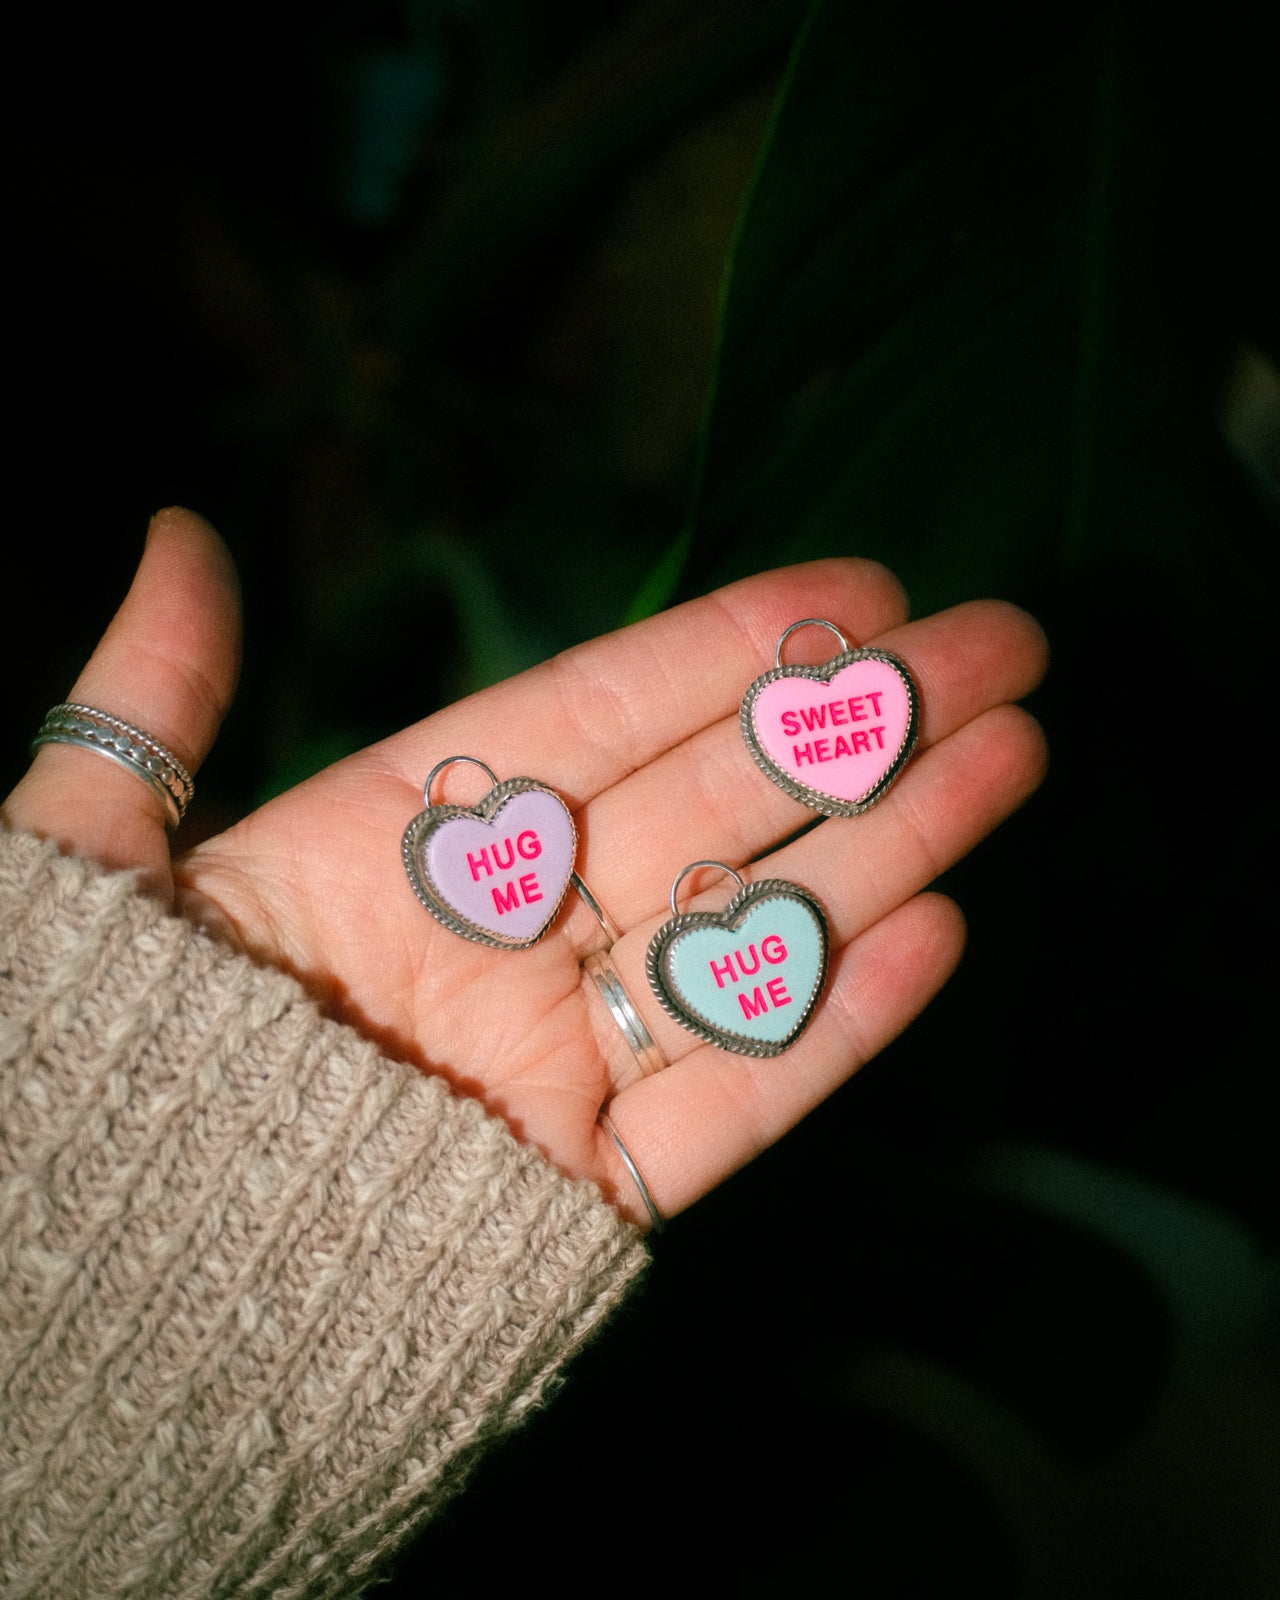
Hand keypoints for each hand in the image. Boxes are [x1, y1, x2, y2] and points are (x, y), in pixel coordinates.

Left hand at [3, 508, 1047, 1226]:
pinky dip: (835, 1025)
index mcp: (394, 844)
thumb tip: (180, 537)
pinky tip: (937, 931)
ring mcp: (556, 1063)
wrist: (90, 1296)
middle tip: (996, 642)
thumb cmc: (78, 1063)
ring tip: (1012, 753)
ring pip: (753, 934)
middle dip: (858, 722)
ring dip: (892, 845)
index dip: (727, 644)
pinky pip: (730, 1102)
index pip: (596, 714)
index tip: (850, 580)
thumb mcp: (88, 857)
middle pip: (714, 808)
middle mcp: (501, 937)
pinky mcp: (587, 1193)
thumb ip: (151, 702)